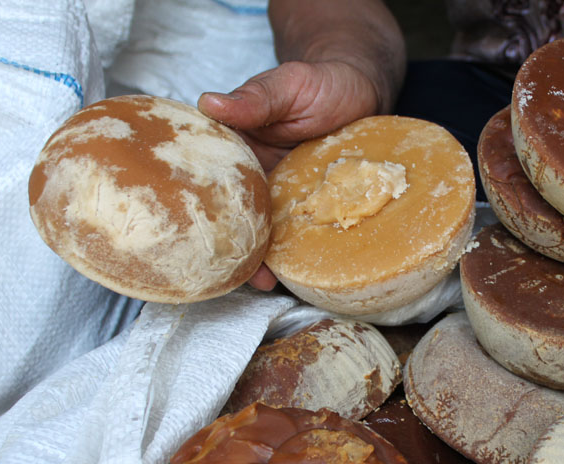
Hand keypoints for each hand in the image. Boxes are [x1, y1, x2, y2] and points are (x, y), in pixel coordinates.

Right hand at [199, 59, 385, 293]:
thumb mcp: (287, 84)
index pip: (212, 175)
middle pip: (237, 211)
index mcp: (239, 144)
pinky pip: (300, 230)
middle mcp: (256, 172)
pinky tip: (300, 269)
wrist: (362, 91)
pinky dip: (299, 250)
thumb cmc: (322, 83)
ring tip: (265, 281)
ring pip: (266, 227)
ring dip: (264, 255)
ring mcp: (283, 191)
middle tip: (236, 269)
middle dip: (235, 243)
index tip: (202, 227)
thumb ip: (255, 97)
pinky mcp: (310, 204)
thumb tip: (210, 102)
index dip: (204, 202)